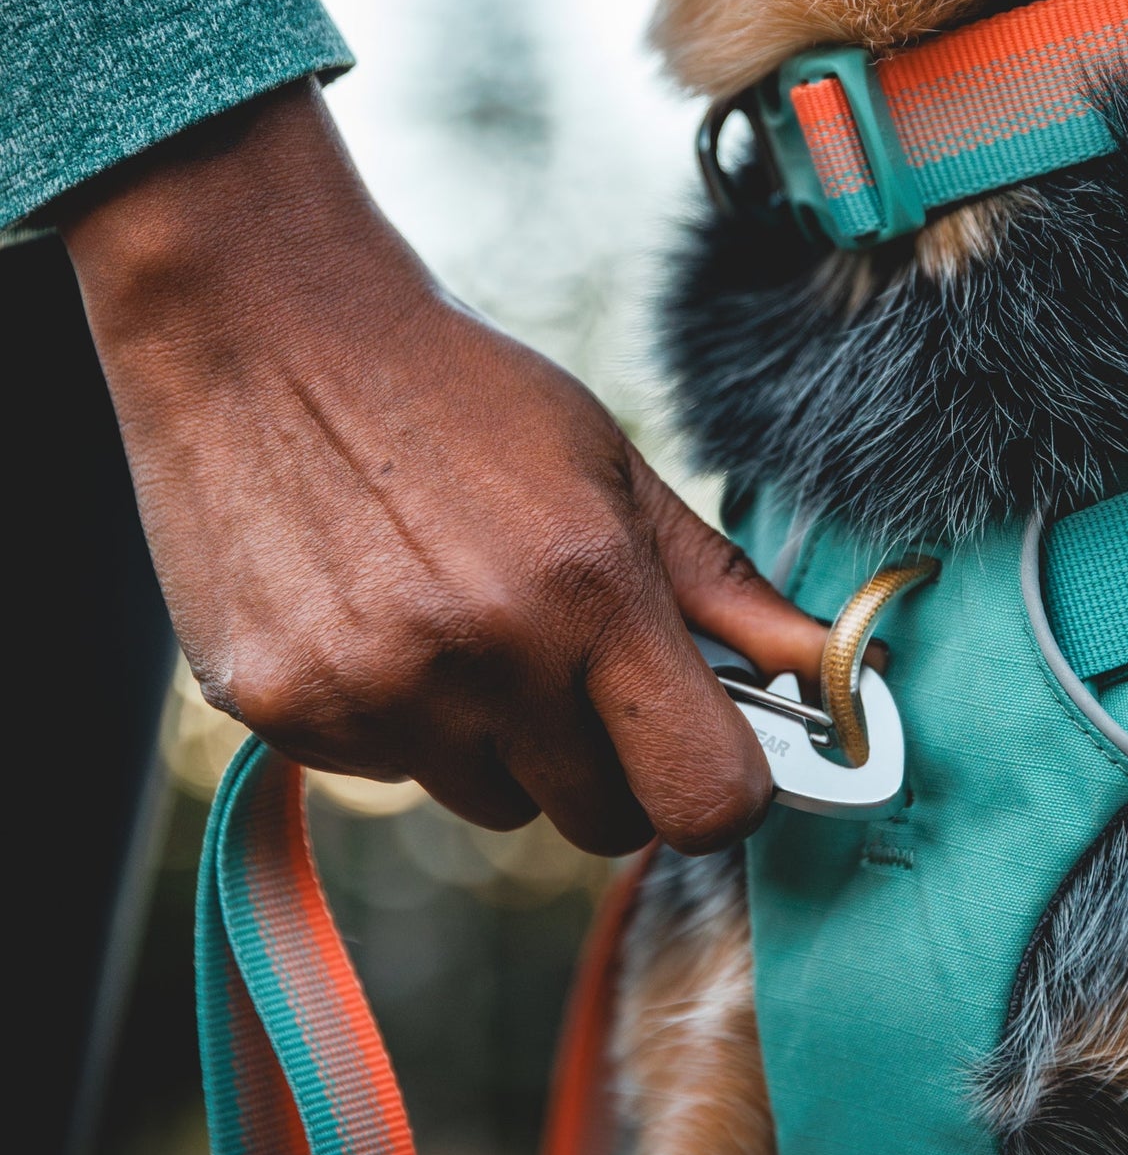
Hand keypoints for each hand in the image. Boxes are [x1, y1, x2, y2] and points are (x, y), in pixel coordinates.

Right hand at [59, 80, 828, 854]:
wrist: (264, 332)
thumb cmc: (462, 396)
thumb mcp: (613, 469)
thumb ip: (725, 589)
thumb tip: (837, 670)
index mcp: (590, 589)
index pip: (706, 797)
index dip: (719, 791)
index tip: (702, 754)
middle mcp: (486, 657)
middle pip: (600, 822)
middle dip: (608, 767)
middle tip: (570, 670)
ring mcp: (377, 693)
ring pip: (493, 803)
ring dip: (499, 744)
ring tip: (457, 622)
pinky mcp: (285, 712)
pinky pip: (392, 775)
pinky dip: (402, 722)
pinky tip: (377, 620)